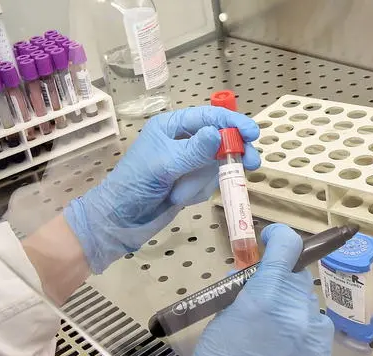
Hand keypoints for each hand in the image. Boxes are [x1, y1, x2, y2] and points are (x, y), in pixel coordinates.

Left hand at [64, 106, 259, 272]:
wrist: (119, 221)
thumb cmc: (134, 186)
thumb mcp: (164, 165)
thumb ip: (194, 151)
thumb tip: (218, 133)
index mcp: (171, 126)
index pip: (209, 117)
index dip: (232, 123)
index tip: (253, 133)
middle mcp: (182, 141)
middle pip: (219, 139)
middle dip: (232, 151)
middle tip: (252, 163)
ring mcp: (187, 163)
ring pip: (217, 164)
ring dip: (204, 180)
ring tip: (184, 192)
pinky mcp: (190, 183)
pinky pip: (209, 182)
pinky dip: (200, 191)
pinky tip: (181, 198)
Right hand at [182, 224, 333, 355]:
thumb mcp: (221, 320)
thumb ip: (242, 294)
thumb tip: (252, 279)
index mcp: (266, 297)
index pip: (287, 247)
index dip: (279, 237)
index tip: (271, 238)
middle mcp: (298, 311)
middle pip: (296, 277)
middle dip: (279, 281)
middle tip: (260, 297)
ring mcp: (315, 336)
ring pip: (306, 305)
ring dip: (290, 308)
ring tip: (269, 332)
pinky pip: (314, 331)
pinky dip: (299, 332)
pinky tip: (281, 350)